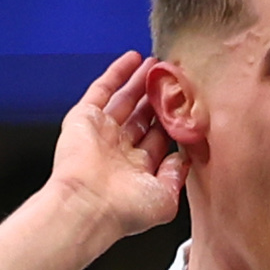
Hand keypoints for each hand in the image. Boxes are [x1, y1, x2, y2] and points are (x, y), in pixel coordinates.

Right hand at [46, 52, 184, 245]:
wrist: (87, 205)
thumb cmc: (123, 210)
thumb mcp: (165, 199)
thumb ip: (177, 176)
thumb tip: (185, 158)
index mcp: (136, 171)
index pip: (157, 140)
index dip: (171, 121)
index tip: (186, 103)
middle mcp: (118, 151)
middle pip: (142, 117)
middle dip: (156, 98)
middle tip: (171, 79)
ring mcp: (100, 133)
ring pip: (124, 100)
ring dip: (139, 81)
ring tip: (155, 64)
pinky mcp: (84, 118)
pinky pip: (102, 90)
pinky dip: (116, 73)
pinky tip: (132, 58)